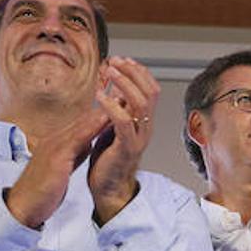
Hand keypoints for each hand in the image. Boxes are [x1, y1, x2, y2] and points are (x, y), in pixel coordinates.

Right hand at [4, 108, 111, 228]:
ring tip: (118, 102)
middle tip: (122, 95)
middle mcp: (54, 141)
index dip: (98, 116)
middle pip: (82, 121)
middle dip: (103, 109)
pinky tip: (104, 122)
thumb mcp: (60, 169)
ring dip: (101, 113)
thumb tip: (86, 145)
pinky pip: (78, 140)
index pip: (80, 126)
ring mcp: (54, 148)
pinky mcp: (56, 159)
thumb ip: (73, 155)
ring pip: (81, 126)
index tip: (116, 106)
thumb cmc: (40, 192)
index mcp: (55, 144)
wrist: (22, 207)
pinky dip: (92, 129)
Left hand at [88, 57, 161, 223]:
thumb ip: (118, 111)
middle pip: (150, 92)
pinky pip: (123, 121)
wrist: (109, 189)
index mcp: (143, 122)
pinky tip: (99, 96)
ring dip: (124, 83)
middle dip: (133, 72)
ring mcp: (138, 138)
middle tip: (115, 61)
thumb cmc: (109, 160)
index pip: (151, 89)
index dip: (139, 72)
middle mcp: (145, 128)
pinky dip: (111, 105)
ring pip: (140, 103)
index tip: (123, 60)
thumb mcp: (113, 129)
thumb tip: (114, 89)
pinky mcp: (127, 148)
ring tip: (109, 72)